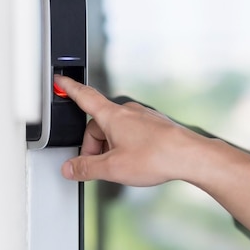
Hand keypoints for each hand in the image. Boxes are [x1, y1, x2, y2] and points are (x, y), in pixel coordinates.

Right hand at [54, 74, 202, 185]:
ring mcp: (143, 117)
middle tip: (97, 166)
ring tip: (120, 167)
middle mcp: (128, 112)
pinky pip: (131, 133)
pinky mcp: (155, 126)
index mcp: (112, 116)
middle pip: (98, 124)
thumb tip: (71, 168)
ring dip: (110, 147)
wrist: (189, 156)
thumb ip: (87, 168)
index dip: (69, 88)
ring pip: (115, 130)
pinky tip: (135, 162)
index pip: (84, 97)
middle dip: (93, 146)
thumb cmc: (156, 156)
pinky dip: (125, 146)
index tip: (60, 81)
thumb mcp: (113, 168)